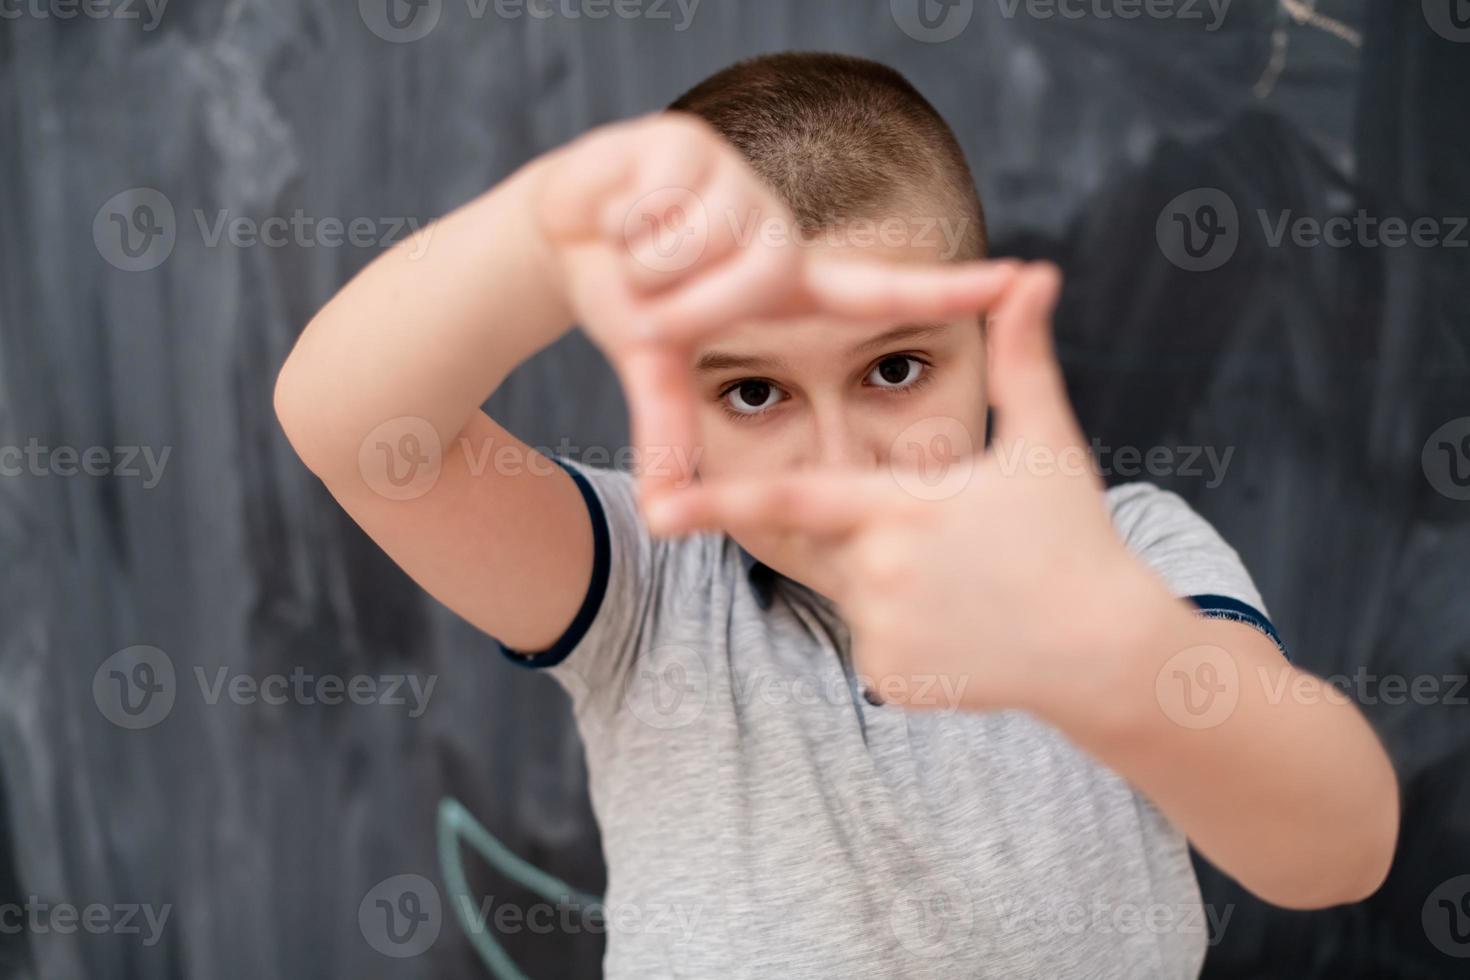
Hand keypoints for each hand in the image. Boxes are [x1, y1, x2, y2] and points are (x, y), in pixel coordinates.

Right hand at [532, 112, 1019, 504]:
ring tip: (635, 245)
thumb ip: (667, 436)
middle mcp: (775, 233)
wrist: (560, 229)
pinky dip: (619, 220)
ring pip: (691, 253)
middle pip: (742, 287)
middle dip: (672, 304)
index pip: (880, 291)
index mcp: (786, 284)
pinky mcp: (689, 143)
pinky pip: (657, 213)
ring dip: (640, 265)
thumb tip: (663, 519)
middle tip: (649, 291)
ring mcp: (738, 184)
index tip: (1026, 280)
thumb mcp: (653, 365)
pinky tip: (619, 205)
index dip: (951, 288)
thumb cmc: (625, 296)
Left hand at [644, 264, 1174, 719]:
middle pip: (830, 540)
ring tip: (970, 587)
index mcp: (899, 507)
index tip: (656, 507)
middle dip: (872, 533)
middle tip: (951, 547)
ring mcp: (879, 630)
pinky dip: (905, 630)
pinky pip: (871, 640)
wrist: (1107, 649)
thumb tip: (1036, 272)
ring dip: (892, 582)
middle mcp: (876, 572)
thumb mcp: (1046, 441)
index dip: (718, 500)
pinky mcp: (886, 678)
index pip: (790, 499)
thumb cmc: (1075, 536)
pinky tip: (967, 629)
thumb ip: (1022, 357)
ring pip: (852, 590)